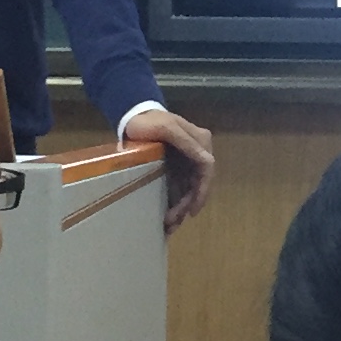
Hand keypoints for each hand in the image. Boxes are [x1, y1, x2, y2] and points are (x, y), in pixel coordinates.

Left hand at [121, 106, 214, 228]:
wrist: (133, 116)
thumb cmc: (148, 122)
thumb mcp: (166, 128)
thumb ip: (186, 142)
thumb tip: (207, 161)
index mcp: (200, 141)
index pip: (207, 170)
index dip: (202, 192)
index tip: (191, 210)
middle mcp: (198, 151)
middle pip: (198, 182)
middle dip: (187, 204)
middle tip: (173, 222)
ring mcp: (188, 159)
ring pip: (189, 187)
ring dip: (181, 206)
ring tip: (169, 224)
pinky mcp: (177, 165)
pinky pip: (180, 185)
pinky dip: (175, 200)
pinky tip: (166, 214)